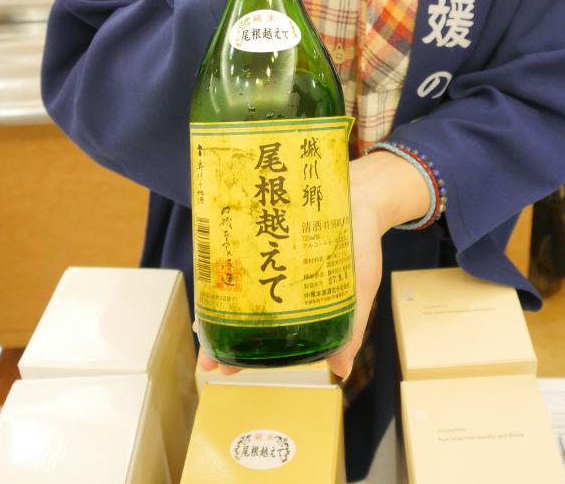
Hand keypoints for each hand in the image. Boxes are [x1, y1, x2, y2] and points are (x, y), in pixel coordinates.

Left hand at [193, 160, 386, 380]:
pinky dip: (224, 251)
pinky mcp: (262, 224)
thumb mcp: (361, 288)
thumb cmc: (362, 244)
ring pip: (235, 280)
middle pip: (241, 312)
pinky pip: (238, 241)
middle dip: (220, 332)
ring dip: (217, 296)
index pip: (263, 336)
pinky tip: (210, 257)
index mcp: (299, 303)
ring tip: (199, 316)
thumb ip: (352, 327)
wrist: (365, 193)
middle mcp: (277, 281)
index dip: (241, 352)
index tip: (221, 367)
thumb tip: (340, 371)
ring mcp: (267, 252)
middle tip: (205, 351)